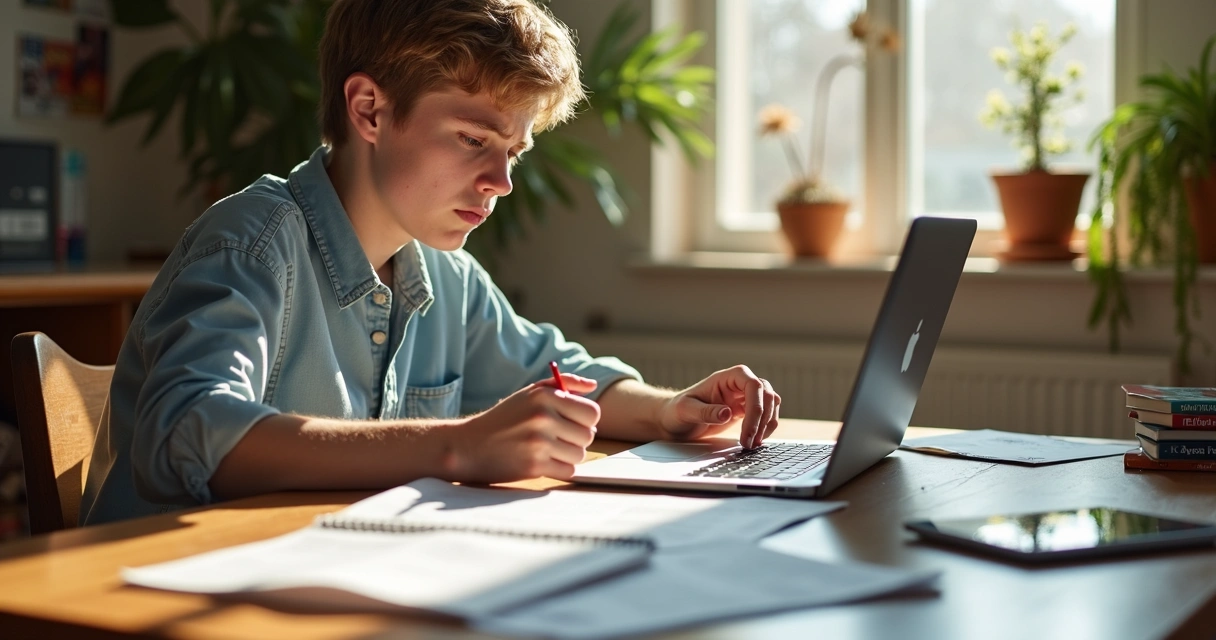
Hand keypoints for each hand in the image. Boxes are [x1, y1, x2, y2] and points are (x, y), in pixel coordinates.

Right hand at [447, 373, 599, 482]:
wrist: (469, 445)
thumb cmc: (503, 418)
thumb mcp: (529, 394)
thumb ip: (564, 385)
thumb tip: (593, 386)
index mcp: (545, 396)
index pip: (592, 412)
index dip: (586, 420)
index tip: (572, 423)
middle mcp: (543, 417)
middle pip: (588, 435)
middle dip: (577, 439)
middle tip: (558, 438)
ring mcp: (539, 443)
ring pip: (579, 454)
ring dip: (568, 455)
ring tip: (548, 450)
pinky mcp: (534, 466)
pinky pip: (568, 471)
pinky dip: (559, 469)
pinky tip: (543, 461)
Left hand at [657, 366, 779, 448]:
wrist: (675, 421)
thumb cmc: (677, 411)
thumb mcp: (686, 411)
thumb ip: (706, 412)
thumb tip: (727, 413)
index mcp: (726, 378)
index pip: (753, 384)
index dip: (756, 406)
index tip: (748, 430)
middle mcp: (738, 384)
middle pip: (766, 394)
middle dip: (762, 419)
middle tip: (750, 442)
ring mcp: (744, 396)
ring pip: (771, 403)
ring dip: (767, 424)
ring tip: (753, 444)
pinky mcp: (746, 410)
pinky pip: (766, 414)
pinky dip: (766, 428)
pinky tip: (755, 441)